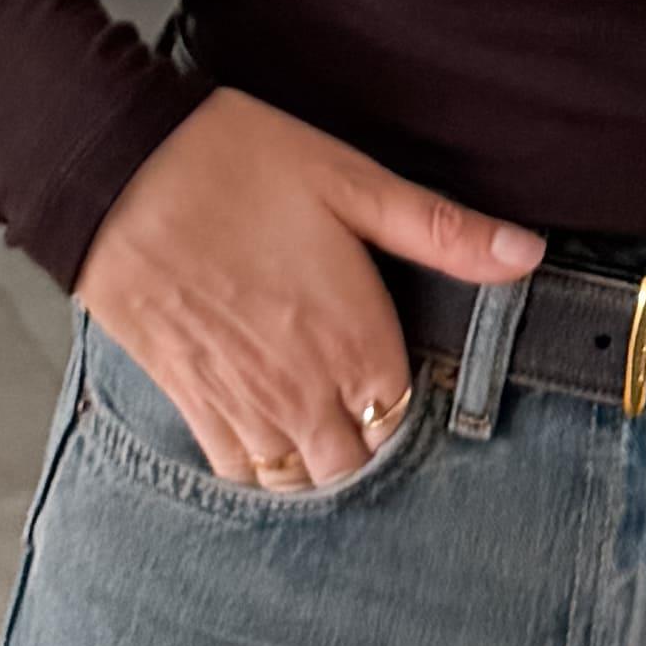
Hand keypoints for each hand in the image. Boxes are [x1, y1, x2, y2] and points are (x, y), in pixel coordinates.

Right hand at [72, 90, 541, 486]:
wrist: (116, 174)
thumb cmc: (236, 165)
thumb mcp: (352, 181)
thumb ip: (444, 230)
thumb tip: (529, 254)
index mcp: (356, 341)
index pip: (409, 419)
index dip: (413, 400)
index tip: (407, 370)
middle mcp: (304, 391)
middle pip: (358, 464)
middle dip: (370, 442)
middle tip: (366, 398)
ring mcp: (244, 407)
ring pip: (300, 480)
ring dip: (319, 461)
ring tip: (323, 419)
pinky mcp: (191, 404)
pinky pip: (240, 474)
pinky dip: (262, 469)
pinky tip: (270, 431)